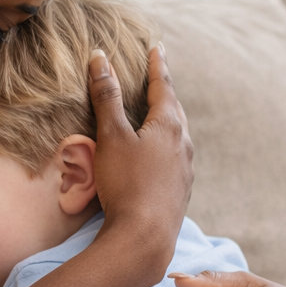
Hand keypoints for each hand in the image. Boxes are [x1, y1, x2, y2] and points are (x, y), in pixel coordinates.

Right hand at [88, 45, 192, 267]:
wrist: (145, 238)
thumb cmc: (126, 184)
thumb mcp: (112, 137)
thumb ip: (106, 97)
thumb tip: (100, 59)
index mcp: (169, 126)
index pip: (163, 86)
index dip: (157, 66)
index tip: (156, 48)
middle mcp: (183, 144)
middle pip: (174, 110)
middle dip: (164, 92)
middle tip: (158, 78)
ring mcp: (185, 169)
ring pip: (177, 135)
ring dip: (167, 120)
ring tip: (158, 114)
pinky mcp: (179, 190)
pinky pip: (175, 157)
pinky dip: (166, 145)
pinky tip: (158, 156)